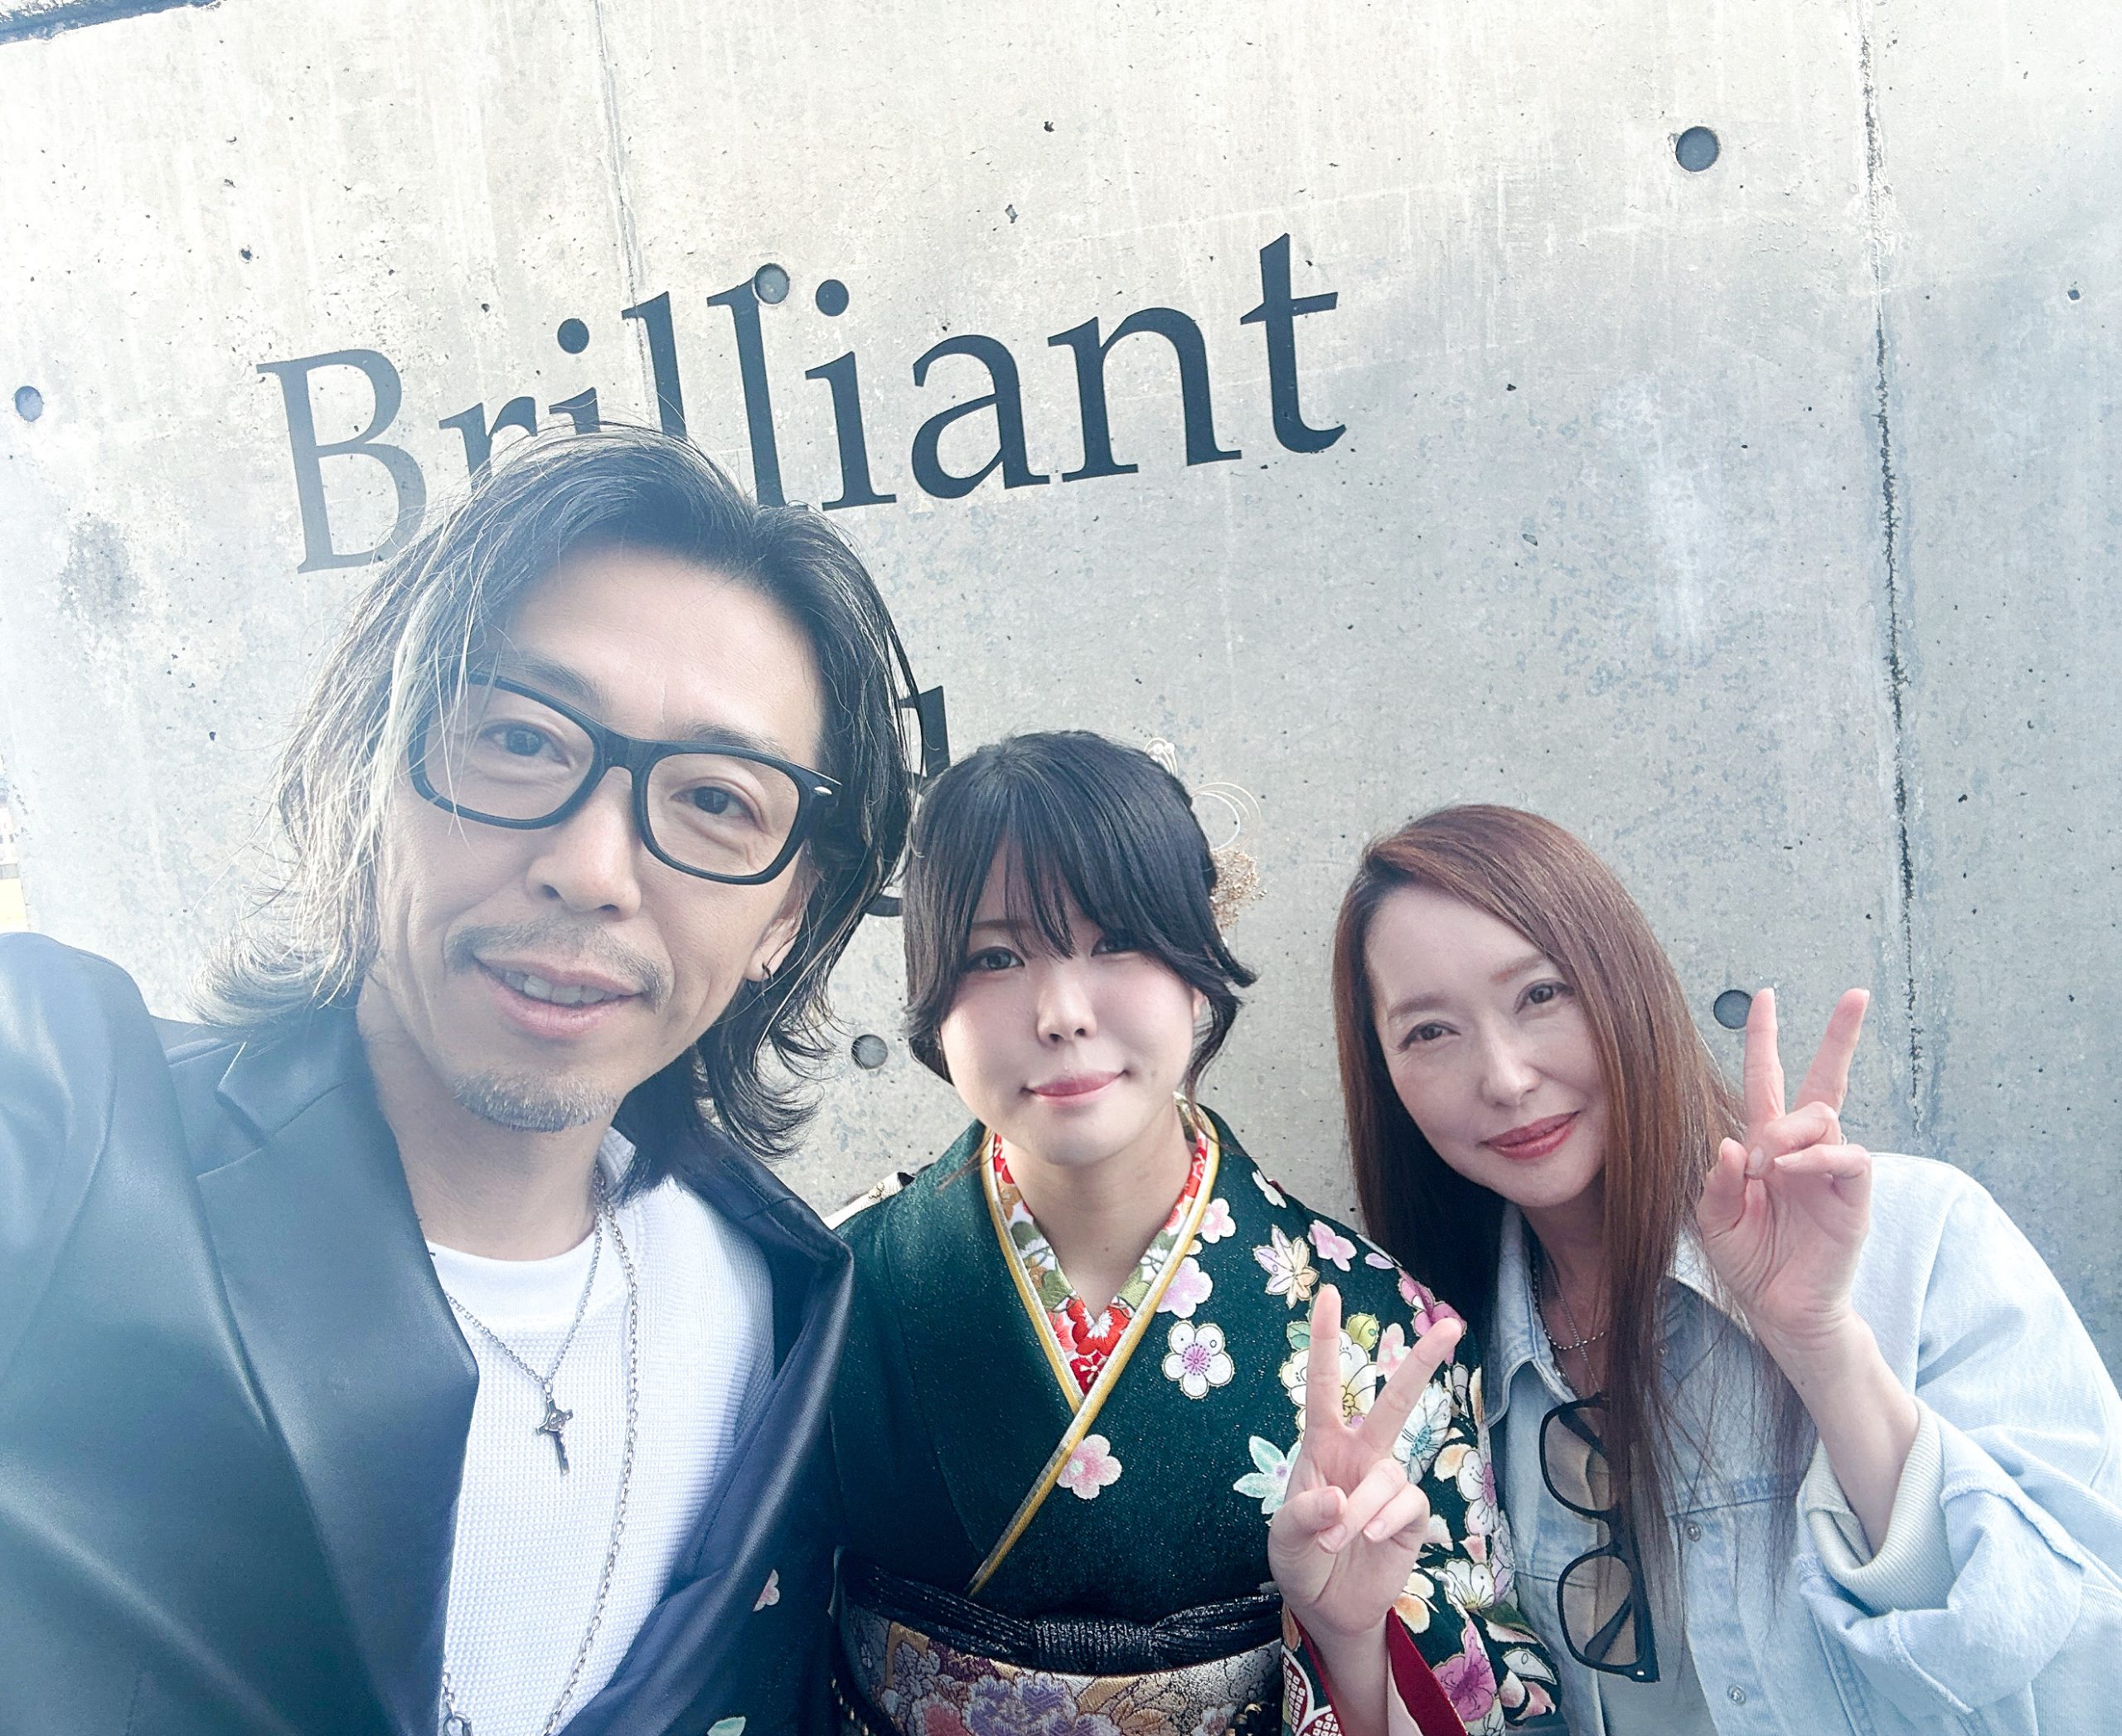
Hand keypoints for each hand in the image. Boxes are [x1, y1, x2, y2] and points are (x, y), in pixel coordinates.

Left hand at [1269, 1284, 1463, 1648]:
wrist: (1328, 1607)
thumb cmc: (1300, 1559)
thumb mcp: (1282, 1540)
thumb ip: (1301, 1514)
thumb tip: (1338, 1497)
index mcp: (1323, 1445)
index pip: (1324, 1385)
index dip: (1328, 1341)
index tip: (1329, 1294)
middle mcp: (1361, 1454)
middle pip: (1395, 1401)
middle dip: (1422, 1362)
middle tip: (1451, 1324)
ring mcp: (1389, 1482)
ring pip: (1388, 1474)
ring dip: (1361, 1509)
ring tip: (1338, 1539)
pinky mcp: (1412, 1516)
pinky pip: (1408, 1504)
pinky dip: (1387, 1520)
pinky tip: (1373, 1540)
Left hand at [1696, 985, 1873, 1363]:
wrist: (1781, 1310)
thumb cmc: (1750, 1262)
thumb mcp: (1713, 1221)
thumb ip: (1715, 1184)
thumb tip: (1732, 1144)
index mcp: (1765, 1148)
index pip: (1767, 1082)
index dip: (1766, 1040)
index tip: (1764, 996)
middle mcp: (1801, 1151)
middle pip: (1823, 1081)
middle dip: (1839, 1036)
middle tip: (1855, 996)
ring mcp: (1829, 1172)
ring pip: (1824, 1116)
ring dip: (1790, 1129)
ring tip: (1768, 1164)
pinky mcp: (1853, 1199)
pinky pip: (1849, 1158)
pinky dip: (1819, 1156)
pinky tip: (1792, 1169)